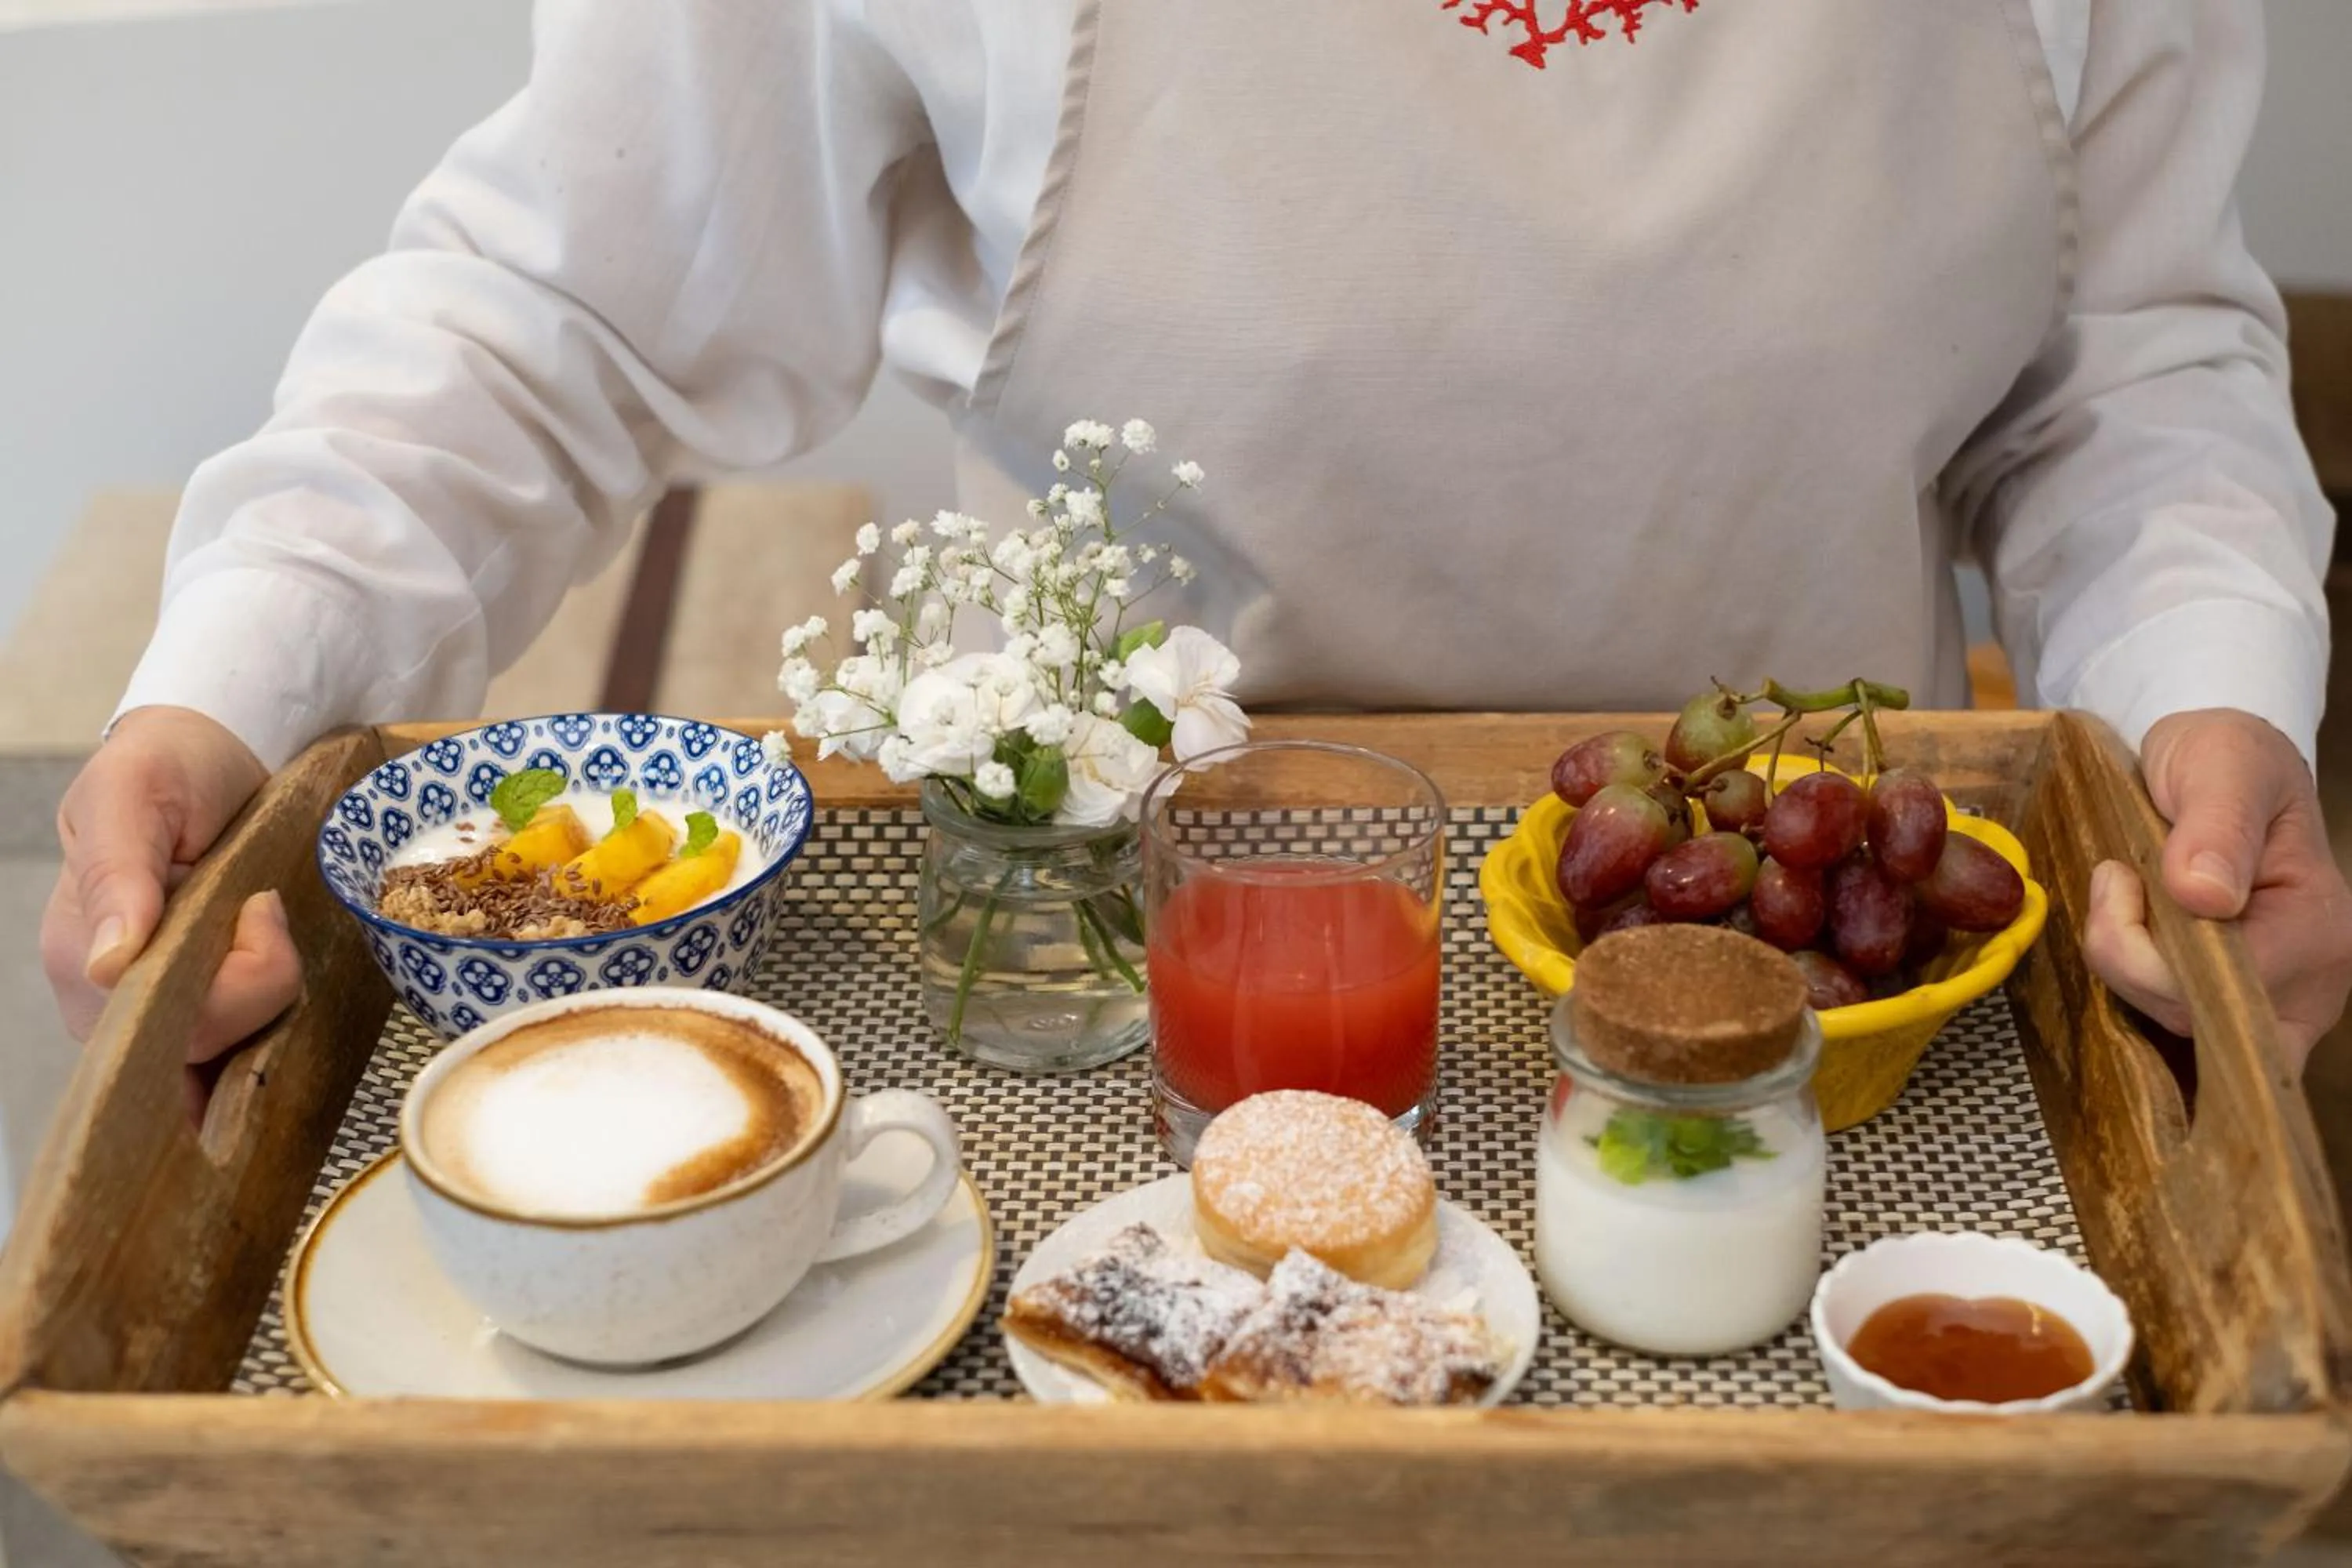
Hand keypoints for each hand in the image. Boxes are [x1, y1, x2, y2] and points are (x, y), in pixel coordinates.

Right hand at [41, 707, 302, 1110]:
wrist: (212, 754)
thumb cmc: (166, 767)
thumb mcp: (130, 795)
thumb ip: (116, 874)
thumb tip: (109, 964)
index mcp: (80, 956)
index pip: (162, 1025)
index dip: (234, 986)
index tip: (261, 907)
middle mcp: (111, 1000)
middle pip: (202, 1051)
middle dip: (262, 986)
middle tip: (267, 905)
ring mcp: (160, 1008)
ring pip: (230, 1058)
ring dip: (274, 998)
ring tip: (266, 921)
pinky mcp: (205, 1005)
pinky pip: (243, 1049)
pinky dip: (275, 1017)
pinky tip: (280, 968)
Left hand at [2082, 709, 2351, 1070]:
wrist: (2213, 769)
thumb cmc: (2224, 760)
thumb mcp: (2222, 765)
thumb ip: (2218, 825)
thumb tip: (2206, 895)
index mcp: (2317, 928)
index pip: (2225, 988)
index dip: (2146, 953)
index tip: (2115, 879)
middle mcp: (2308, 985)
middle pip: (2198, 1024)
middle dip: (2131, 965)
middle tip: (2116, 885)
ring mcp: (2271, 1005)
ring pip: (2174, 1027)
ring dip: (2124, 965)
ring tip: (2127, 892)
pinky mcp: (2229, 1010)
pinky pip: (2171, 1030)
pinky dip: (2134, 987)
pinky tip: (2129, 938)